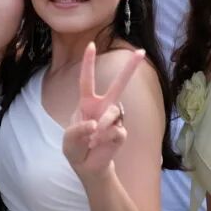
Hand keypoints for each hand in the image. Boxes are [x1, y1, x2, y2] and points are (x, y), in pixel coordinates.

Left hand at [62, 43, 143, 177]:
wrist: (87, 166)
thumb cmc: (76, 147)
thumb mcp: (68, 139)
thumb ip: (77, 130)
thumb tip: (95, 125)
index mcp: (87, 103)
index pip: (87, 79)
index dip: (88, 62)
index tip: (91, 44)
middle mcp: (103, 107)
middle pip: (119, 84)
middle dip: (130, 68)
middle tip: (142, 51)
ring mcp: (114, 119)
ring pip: (114, 112)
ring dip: (101, 125)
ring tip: (92, 138)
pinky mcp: (121, 132)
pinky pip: (117, 130)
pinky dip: (105, 138)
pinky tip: (99, 144)